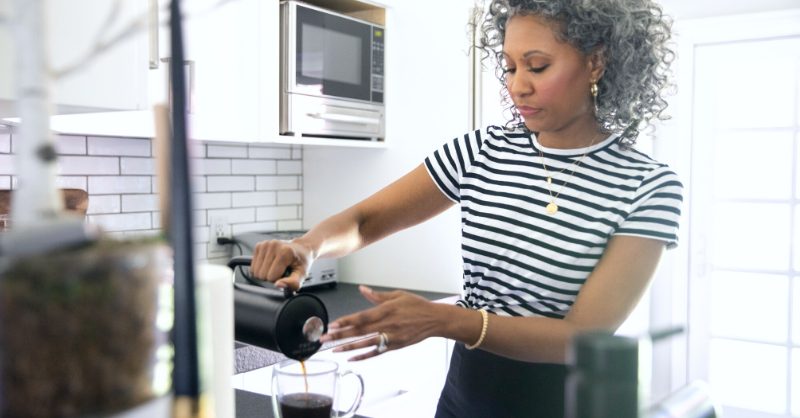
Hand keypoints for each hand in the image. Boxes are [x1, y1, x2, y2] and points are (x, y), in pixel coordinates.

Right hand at [250, 239, 312, 289]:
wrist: (301, 248)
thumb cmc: (301, 262)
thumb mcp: (302, 274)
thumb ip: (293, 283)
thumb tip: (278, 285)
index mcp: (285, 252)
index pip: (271, 277)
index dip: (279, 279)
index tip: (286, 273)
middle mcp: (273, 245)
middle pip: (261, 274)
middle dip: (271, 277)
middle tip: (281, 270)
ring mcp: (265, 244)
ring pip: (255, 271)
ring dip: (265, 273)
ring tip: (276, 267)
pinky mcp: (259, 245)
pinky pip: (253, 266)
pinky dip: (261, 268)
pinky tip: (271, 263)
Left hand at [320, 285, 440, 360]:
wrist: (435, 319)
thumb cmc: (416, 305)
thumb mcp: (397, 295)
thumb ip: (377, 296)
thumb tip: (361, 289)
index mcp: (385, 310)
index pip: (361, 317)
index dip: (345, 322)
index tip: (331, 325)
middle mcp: (386, 325)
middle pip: (359, 332)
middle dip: (339, 335)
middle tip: (324, 338)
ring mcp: (390, 337)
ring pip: (365, 344)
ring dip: (348, 347)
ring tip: (334, 350)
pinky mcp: (395, 346)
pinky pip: (376, 352)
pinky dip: (363, 356)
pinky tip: (351, 358)